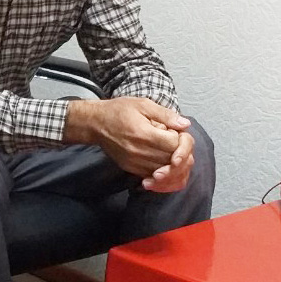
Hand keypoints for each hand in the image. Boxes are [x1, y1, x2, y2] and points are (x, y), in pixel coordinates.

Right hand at [65, 98, 191, 185]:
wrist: (95, 124)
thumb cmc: (118, 111)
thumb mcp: (142, 104)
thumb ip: (165, 115)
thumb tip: (185, 125)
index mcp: (144, 134)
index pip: (174, 144)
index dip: (181, 139)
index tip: (175, 131)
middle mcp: (139, 152)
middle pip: (172, 161)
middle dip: (180, 153)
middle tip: (175, 142)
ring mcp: (134, 163)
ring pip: (165, 172)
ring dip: (174, 165)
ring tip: (171, 152)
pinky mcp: (130, 169)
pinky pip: (153, 177)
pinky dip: (163, 174)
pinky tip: (164, 165)